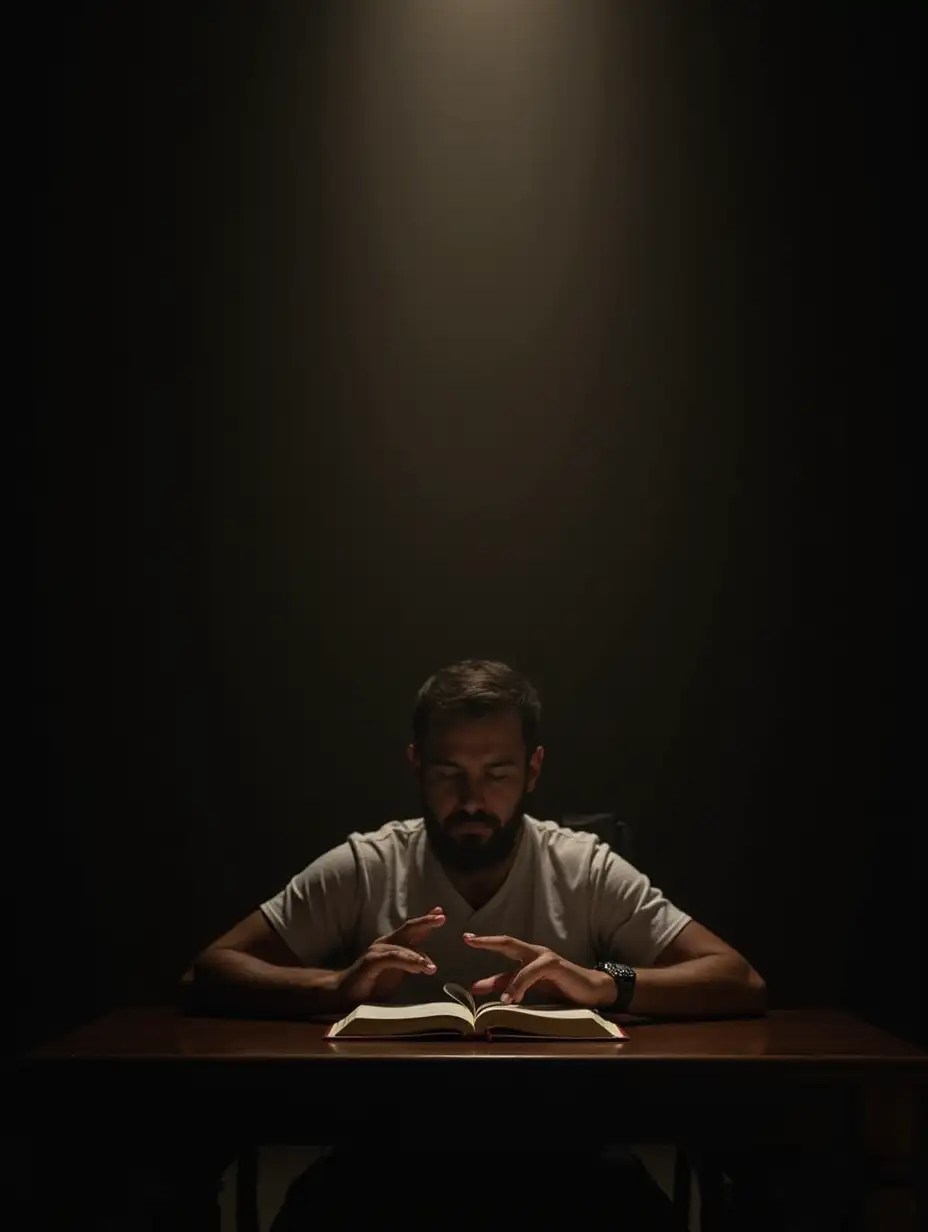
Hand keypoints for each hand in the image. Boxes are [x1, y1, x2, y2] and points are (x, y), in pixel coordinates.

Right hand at [337, 907, 445, 1004]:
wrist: (343, 994)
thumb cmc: (371, 985)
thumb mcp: (395, 975)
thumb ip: (409, 966)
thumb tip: (429, 965)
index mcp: (392, 945)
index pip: (411, 930)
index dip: (426, 921)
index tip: (441, 912)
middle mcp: (385, 943)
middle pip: (408, 929)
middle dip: (426, 922)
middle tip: (441, 917)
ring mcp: (377, 951)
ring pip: (402, 947)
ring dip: (419, 956)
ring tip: (432, 967)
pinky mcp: (371, 961)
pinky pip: (392, 959)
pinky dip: (406, 962)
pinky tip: (418, 968)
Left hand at [464, 932, 613, 1007]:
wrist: (591, 991)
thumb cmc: (561, 987)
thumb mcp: (529, 988)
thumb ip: (507, 985)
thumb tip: (476, 987)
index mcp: (528, 956)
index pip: (503, 946)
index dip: (484, 943)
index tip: (467, 938)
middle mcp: (535, 952)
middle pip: (507, 942)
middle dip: (487, 941)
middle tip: (469, 940)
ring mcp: (545, 956)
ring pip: (520, 963)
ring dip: (508, 983)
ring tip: (501, 1000)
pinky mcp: (555, 965)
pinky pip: (533, 973)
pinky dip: (521, 985)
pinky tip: (514, 998)